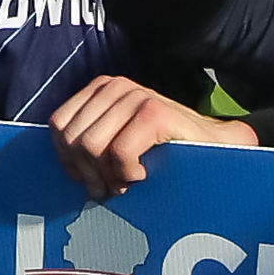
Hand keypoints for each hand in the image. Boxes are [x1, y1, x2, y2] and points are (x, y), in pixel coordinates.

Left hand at [51, 74, 255, 198]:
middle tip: (112, 188)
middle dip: (89, 172)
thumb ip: (89, 144)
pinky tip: (143, 176)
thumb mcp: (119, 141)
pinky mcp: (154, 112)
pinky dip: (127, 173)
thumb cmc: (164, 152)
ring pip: (91, 146)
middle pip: (73, 139)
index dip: (69, 160)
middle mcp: (115, 87)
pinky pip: (119, 152)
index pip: (59, 126)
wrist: (217, 149)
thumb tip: (56, 169)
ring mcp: (136, 96)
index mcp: (101, 90)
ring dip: (108, 175)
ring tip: (128, 182)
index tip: (90, 179)